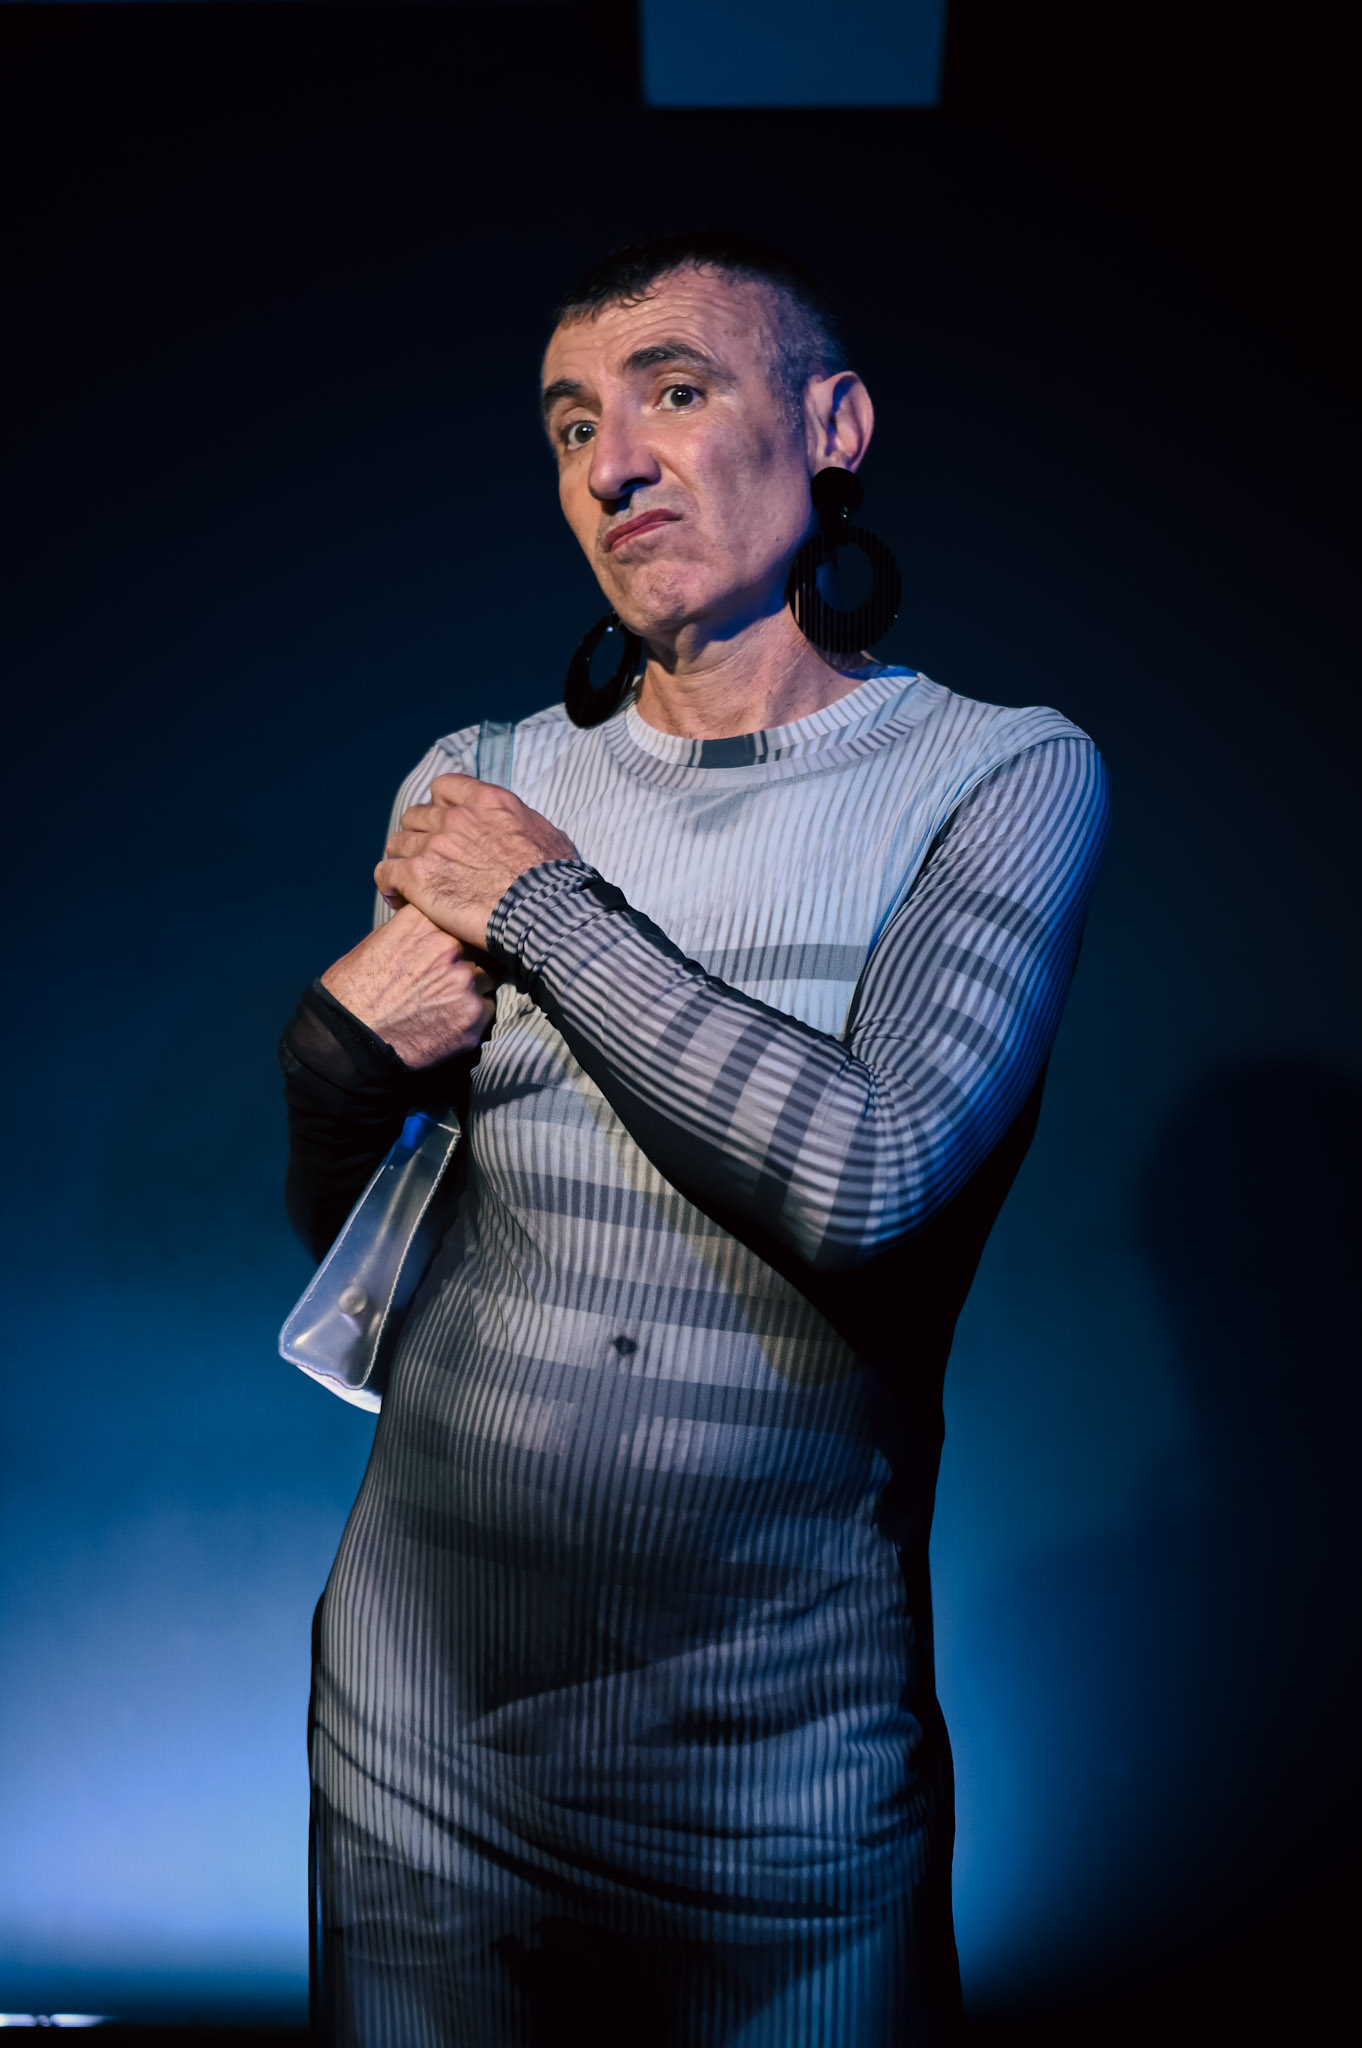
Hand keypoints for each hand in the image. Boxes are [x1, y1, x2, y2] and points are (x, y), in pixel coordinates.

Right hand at [320, 904, 495, 1067]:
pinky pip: (487, 1010)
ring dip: (471, 989)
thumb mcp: (379, 940)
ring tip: (442, 1003)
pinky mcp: (473, 1016)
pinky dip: (472, 1016)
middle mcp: (450, 946)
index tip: (448, 946)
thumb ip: (416, 931)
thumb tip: (438, 926)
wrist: (347, 1037)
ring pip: (485, 979)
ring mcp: (464, 982)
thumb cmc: (354, 989)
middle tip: (443, 980)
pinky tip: (446, 1022)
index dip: (456, 933)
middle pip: (477, 949)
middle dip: (466, 962)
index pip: (458, 918)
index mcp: (425, 921)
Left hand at [374, 773, 577, 948]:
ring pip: (397, 843)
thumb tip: (526, 830)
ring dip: (401, 859)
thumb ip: (524, 824)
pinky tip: (397, 897)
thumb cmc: (553, 880)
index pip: (444, 787)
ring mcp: (433, 846)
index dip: (440, 806)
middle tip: (426, 858)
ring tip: (408, 882)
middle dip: (418, 835)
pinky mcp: (417, 877)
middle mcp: (455, 818)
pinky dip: (388, 884)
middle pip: (415, 816)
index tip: (445, 824)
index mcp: (486, 801)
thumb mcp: (548, 835)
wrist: (540, 909)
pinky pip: (386, 872)